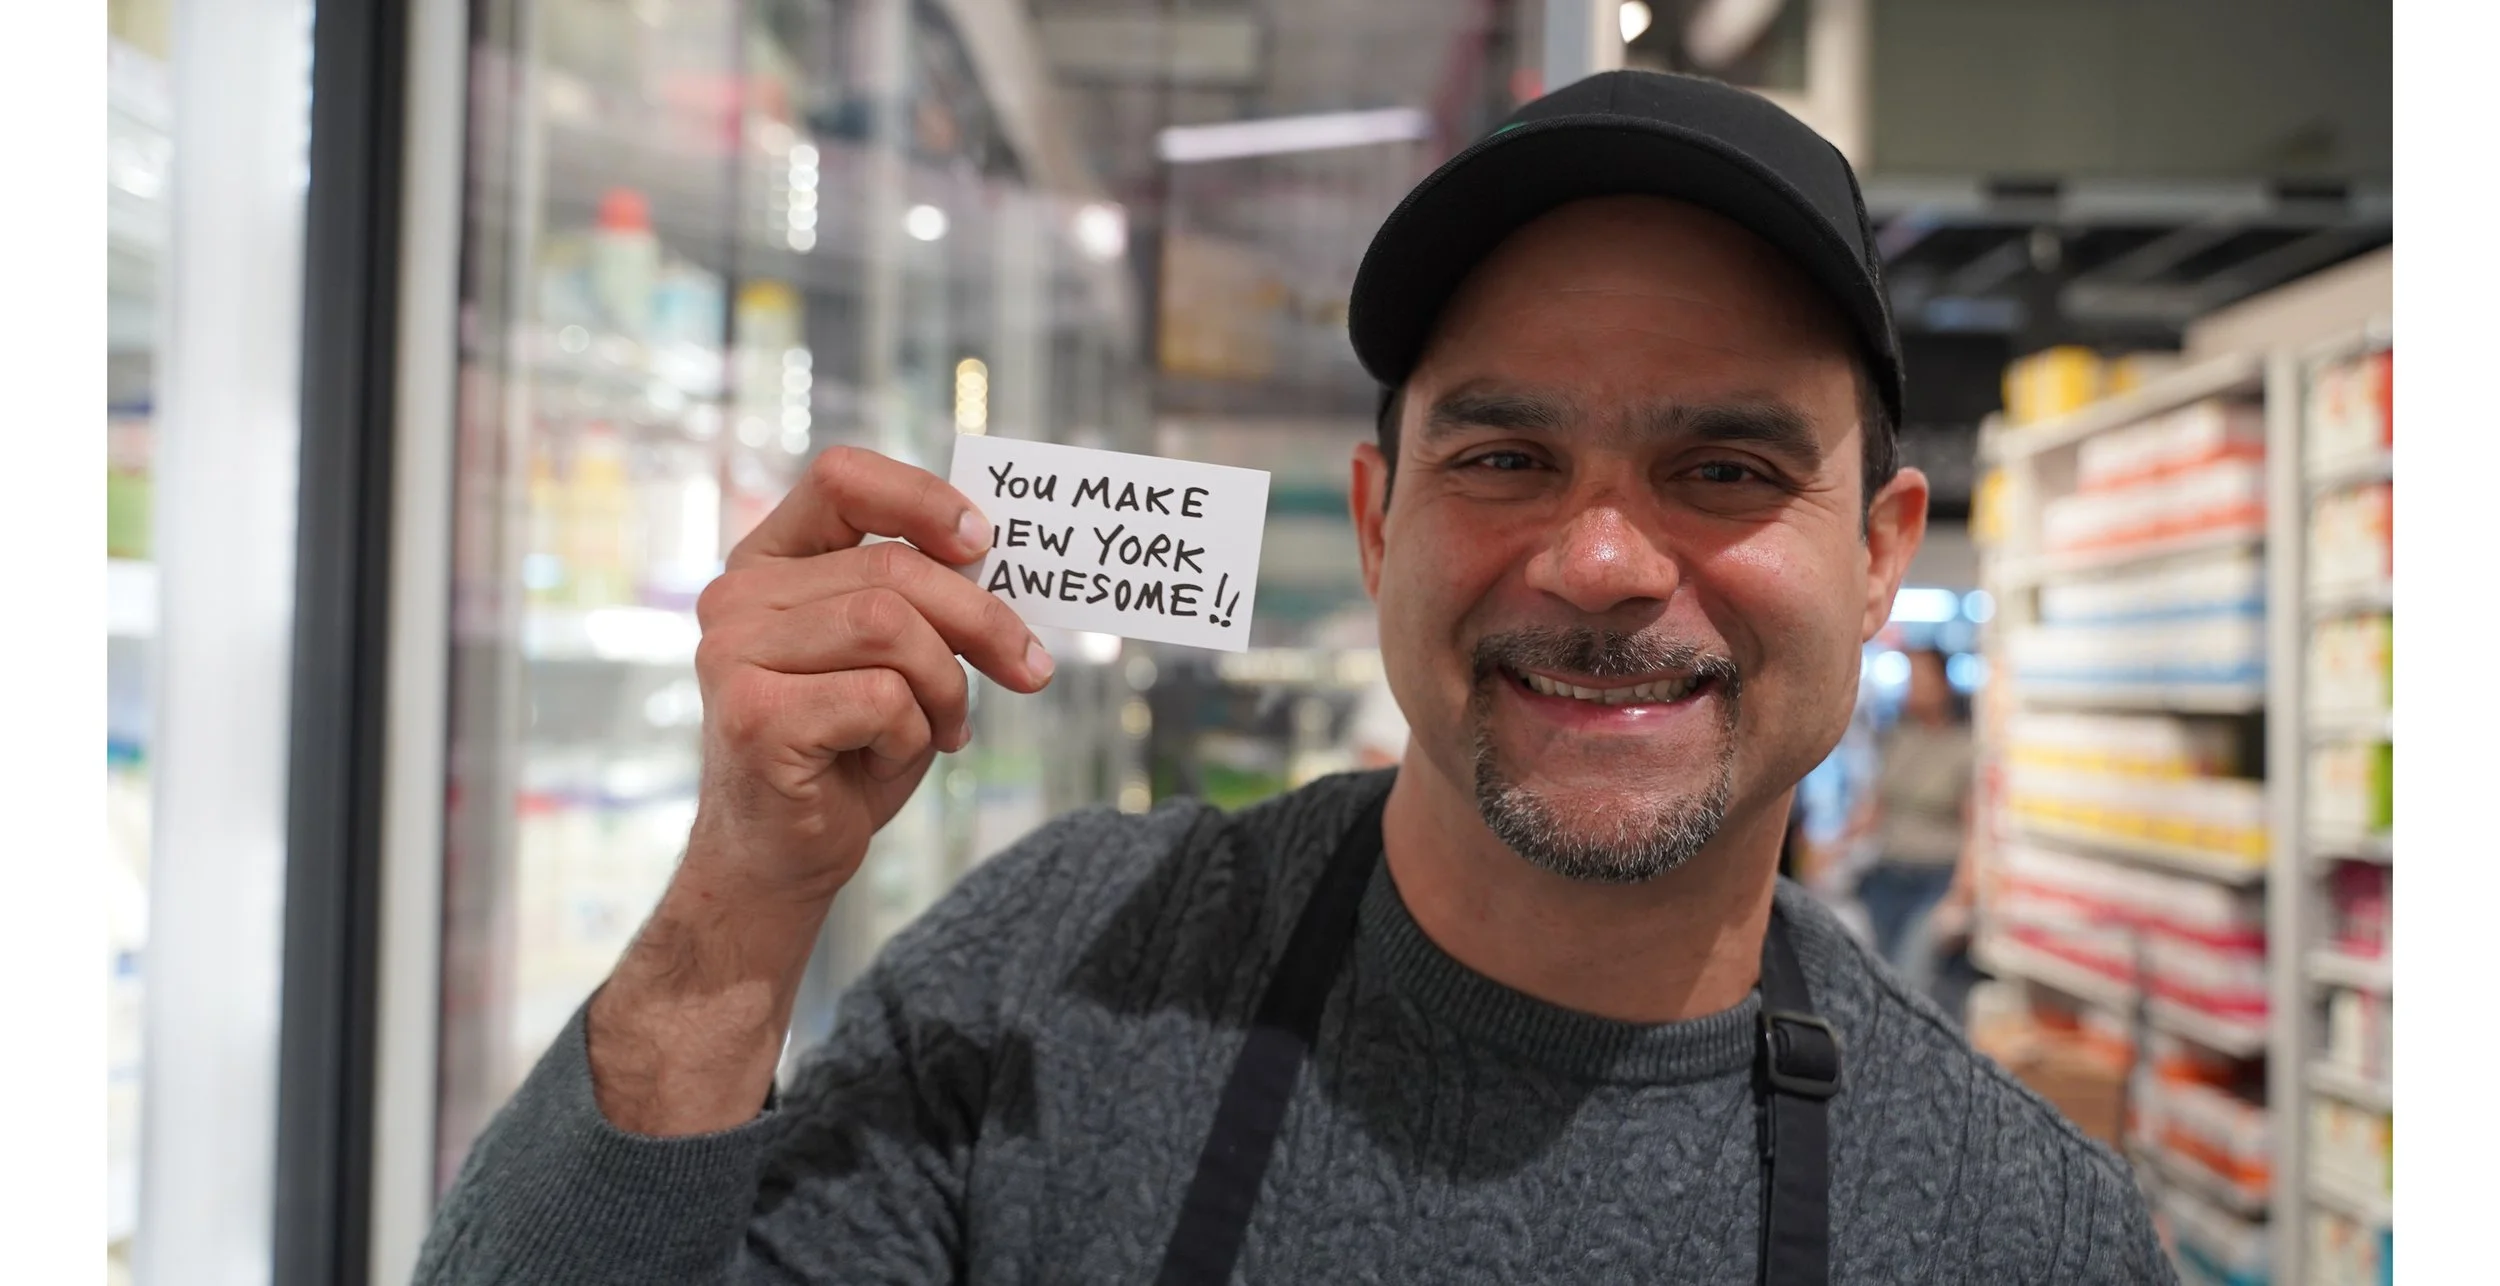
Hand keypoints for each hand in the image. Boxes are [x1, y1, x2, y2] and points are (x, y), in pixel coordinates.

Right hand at [588, 446, 1050, 1135]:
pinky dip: (911, 733)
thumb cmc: (846, 750)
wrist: (785, 856)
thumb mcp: (893, 657)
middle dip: (981, 622)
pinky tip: (885, 759)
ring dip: (943, 685)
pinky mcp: (755, 715)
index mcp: (770, 562)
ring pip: (890, 627)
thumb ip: (922, 599)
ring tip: (942, 726)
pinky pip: (880, 696)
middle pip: (893, 571)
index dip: (921, 499)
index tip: (984, 543)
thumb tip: (998, 558)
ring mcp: (734, 654)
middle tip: (1028, 669)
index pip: (841, 478)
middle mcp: (737, 596)